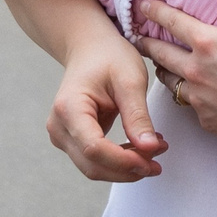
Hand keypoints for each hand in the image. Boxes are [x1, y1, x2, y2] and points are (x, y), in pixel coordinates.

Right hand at [46, 35, 168, 182]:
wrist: (90, 47)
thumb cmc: (108, 56)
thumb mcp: (130, 80)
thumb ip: (138, 116)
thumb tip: (149, 149)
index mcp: (68, 108)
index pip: (94, 148)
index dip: (124, 160)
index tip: (152, 158)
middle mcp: (59, 125)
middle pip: (92, 165)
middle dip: (128, 168)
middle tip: (158, 161)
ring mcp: (62, 135)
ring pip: (93, 168)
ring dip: (125, 167)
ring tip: (154, 151)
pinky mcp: (72, 140)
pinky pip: (95, 160)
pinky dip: (119, 160)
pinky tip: (140, 149)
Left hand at [135, 0, 216, 148]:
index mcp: (208, 44)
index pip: (170, 22)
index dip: (154, 11)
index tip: (143, 6)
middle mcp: (196, 72)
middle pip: (160, 55)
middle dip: (148, 45)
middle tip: (139, 39)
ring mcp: (200, 100)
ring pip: (170, 84)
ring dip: (166, 73)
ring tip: (163, 67)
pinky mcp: (209, 122)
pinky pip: (191, 108)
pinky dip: (191, 99)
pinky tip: (196, 96)